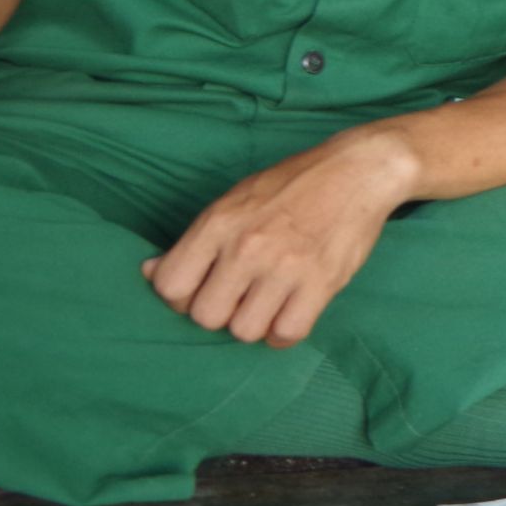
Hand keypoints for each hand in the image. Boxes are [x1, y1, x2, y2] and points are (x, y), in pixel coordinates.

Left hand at [145, 129, 415, 346]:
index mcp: (219, 223)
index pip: (171, 285)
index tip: (200, 289)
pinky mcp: (321, 284)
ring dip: (252, 323)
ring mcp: (284, 268)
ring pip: (244, 330)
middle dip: (218, 312)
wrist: (356, 171)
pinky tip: (287, 314)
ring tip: (265, 304)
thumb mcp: (233, 201)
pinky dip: (283, 332)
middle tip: (237, 297)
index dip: (179, 296)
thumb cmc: (291, 185)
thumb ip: (195, 240)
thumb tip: (149, 271)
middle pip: (205, 316)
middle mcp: (246, 248)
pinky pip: (287, 334)